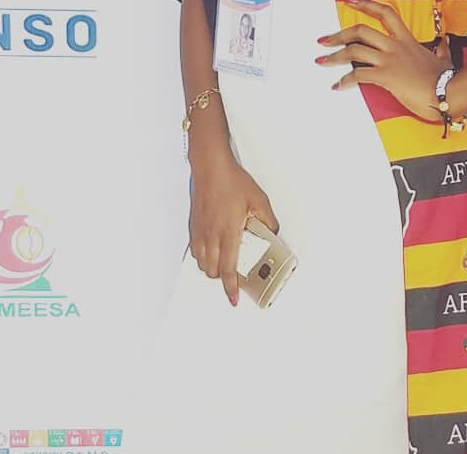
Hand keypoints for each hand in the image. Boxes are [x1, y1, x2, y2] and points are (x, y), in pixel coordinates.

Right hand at [188, 152, 278, 306]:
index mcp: (228, 232)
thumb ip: (268, 219)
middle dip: (223, 279)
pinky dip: (203, 256)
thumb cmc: (231, 181)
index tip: (234, 299)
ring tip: (224, 264)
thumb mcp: (259, 199)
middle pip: (213, 271)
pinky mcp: (194, 225)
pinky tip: (211, 250)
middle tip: (234, 277)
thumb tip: (273, 231)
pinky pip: (195, 250)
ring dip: (212, 268)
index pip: (229, 269)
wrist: (211, 167)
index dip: (231, 288)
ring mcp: (200, 231)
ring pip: (202, 263)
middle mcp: (211, 235)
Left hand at [316, 0, 450, 120]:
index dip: (366, 4)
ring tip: (322, 61)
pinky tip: (338, 85)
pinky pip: (358, 75)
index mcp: (406, 40)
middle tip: (324, 40)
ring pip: (354, 51)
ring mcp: (389, 60)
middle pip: (361, 30)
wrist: (450, 91)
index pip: (385, 13)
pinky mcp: (386, 76)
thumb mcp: (443, 58)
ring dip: (335, 56)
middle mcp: (395, 46)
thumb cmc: (446, 78)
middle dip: (339, 34)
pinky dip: (345, 80)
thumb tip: (443, 42)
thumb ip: (440, 49)